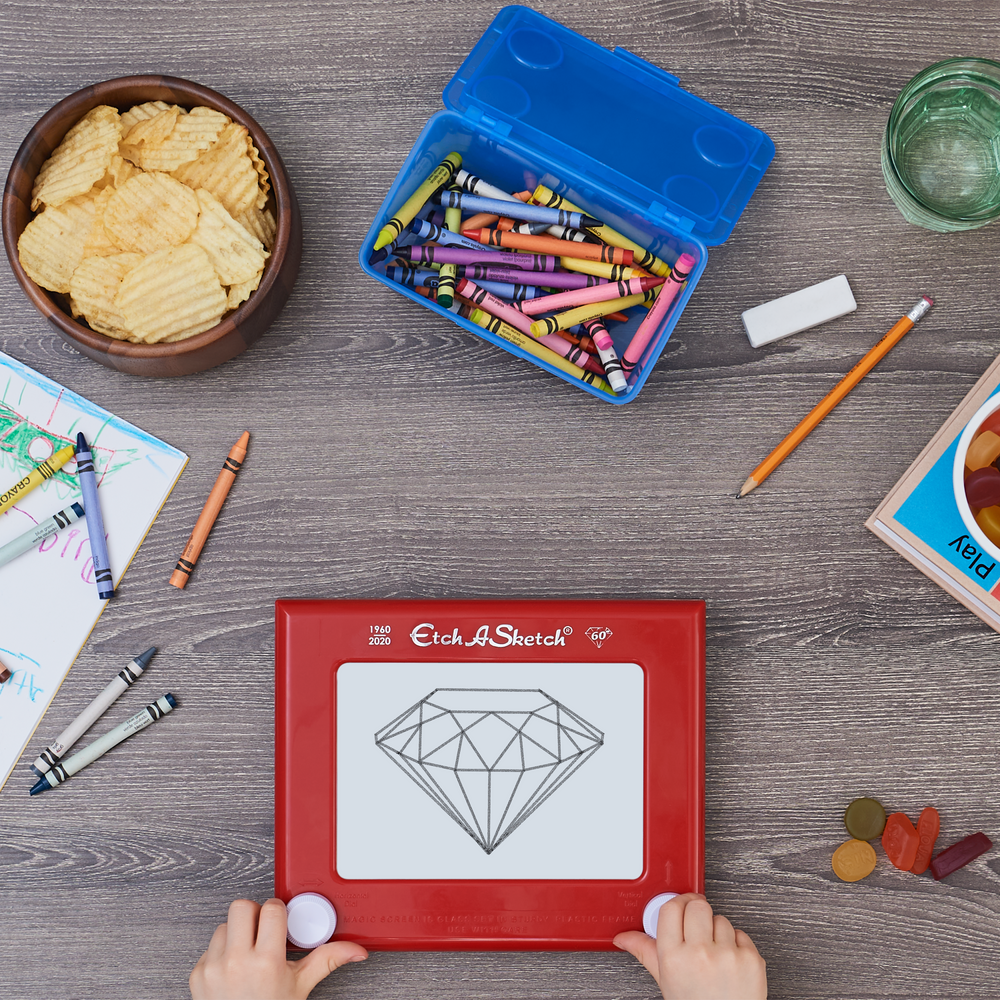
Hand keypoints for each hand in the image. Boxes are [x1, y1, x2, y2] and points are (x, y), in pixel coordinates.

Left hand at [190, 898, 366, 999]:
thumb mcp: (300, 987)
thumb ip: (327, 960)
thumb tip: (355, 950)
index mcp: (266, 962)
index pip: (271, 909)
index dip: (279, 911)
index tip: (281, 920)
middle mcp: (236, 962)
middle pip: (241, 907)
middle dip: (255, 914)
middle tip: (263, 929)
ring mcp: (213, 968)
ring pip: (224, 925)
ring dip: (237, 933)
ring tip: (249, 951)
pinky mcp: (197, 974)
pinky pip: (210, 946)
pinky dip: (222, 952)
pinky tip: (234, 968)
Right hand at [613, 893, 765, 999]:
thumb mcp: (665, 981)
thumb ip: (645, 952)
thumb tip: (623, 938)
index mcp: (674, 957)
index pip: (671, 908)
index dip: (676, 903)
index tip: (679, 905)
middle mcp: (700, 953)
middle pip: (697, 906)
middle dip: (696, 913)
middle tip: (697, 928)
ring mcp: (727, 955)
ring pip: (720, 918)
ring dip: (717, 931)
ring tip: (713, 954)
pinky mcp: (750, 958)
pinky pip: (740, 933)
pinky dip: (736, 944)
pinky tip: (729, 961)